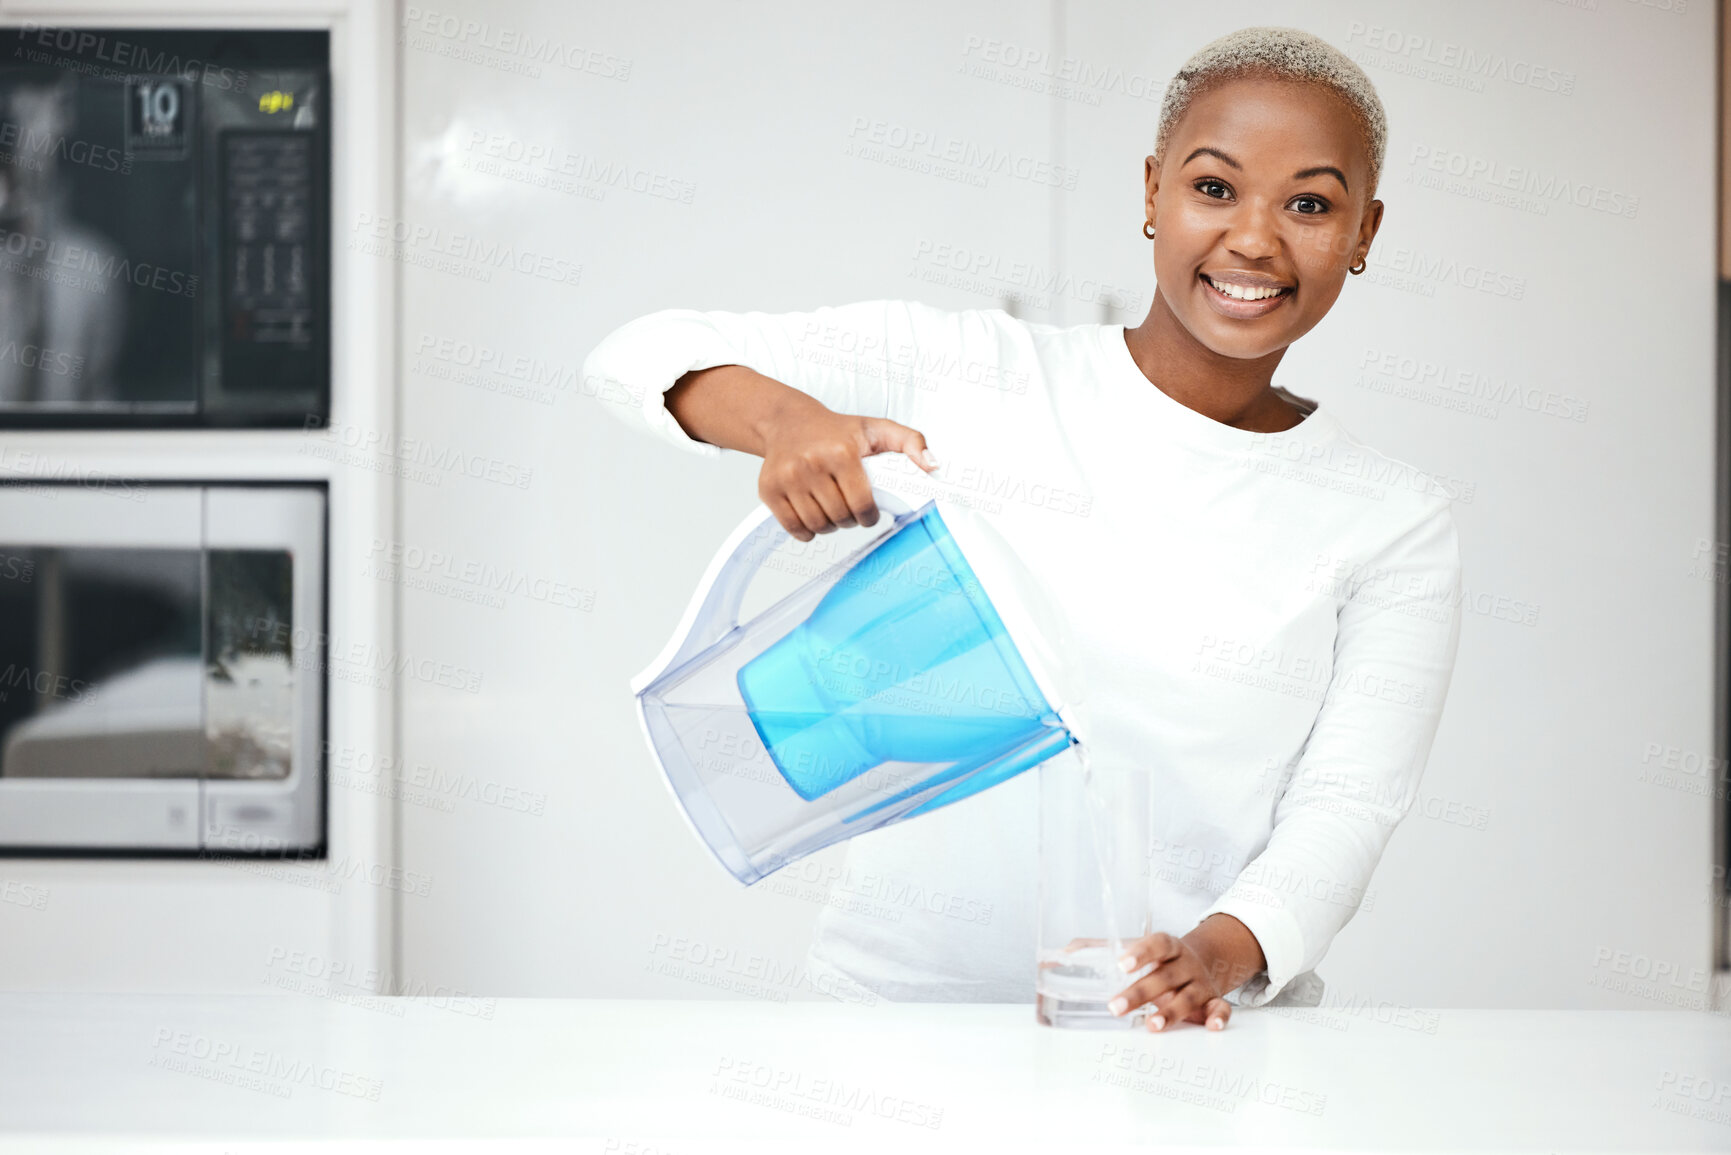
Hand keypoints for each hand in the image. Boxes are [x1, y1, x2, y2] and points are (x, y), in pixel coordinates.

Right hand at [757, 393, 936, 540]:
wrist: (788, 421)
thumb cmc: (836, 429)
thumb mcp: (877, 429)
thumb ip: (912, 443)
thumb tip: (932, 466)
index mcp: (841, 451)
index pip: (861, 504)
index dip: (869, 516)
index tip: (869, 513)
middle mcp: (811, 463)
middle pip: (839, 517)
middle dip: (849, 520)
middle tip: (850, 510)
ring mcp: (786, 477)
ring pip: (817, 525)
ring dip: (829, 526)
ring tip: (833, 512)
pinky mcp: (768, 489)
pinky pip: (792, 527)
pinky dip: (805, 531)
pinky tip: (813, 518)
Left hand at [1107, 916, 1266, 1032]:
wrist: (1204, 962)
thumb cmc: (1159, 960)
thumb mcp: (1134, 949)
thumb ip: (1098, 950)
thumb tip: (1058, 956)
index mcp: (1168, 946)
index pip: (1157, 944)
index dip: (1141, 953)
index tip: (1121, 964)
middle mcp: (1185, 963)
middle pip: (1164, 976)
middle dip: (1140, 993)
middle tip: (1115, 1007)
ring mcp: (1200, 983)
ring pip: (1188, 996)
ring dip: (1171, 1011)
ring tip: (1151, 1025)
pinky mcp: (1212, 1000)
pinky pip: (1221, 1007)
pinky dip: (1219, 1016)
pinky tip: (1211, 1027)